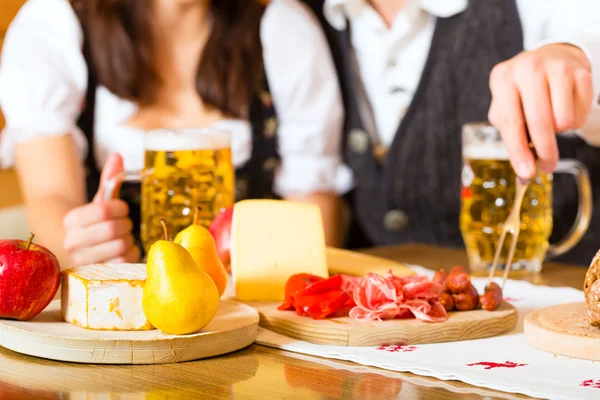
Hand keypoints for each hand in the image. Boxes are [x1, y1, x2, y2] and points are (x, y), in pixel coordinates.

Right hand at [63, 153, 139, 265]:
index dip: (120, 208)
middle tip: (123, 225)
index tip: (121, 209)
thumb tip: (118, 155)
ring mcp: (84, 262)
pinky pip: (126, 261)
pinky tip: (123, 252)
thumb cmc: (95, 225)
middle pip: (115, 229)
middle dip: (125, 225)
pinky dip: (131, 254)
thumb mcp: (100, 202)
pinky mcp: (99, 276)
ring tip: (121, 239)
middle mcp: (71, 242)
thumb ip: (109, 180)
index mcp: (70, 220)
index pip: (104, 210)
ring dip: (129, 239)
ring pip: (122, 245)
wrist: (85, 253)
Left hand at [488, 43, 593, 178]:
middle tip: (546, 166)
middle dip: (545, 151)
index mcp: (502, 79)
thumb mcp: (505, 104)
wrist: (550, 58)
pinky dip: (573, 121)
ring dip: (558, 131)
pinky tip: (563, 109)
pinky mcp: (581, 72)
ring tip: (550, 120)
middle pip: (540, 122)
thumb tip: (524, 166)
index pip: (511, 122)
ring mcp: (557, 68)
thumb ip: (510, 132)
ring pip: (563, 121)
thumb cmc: (522, 90)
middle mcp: (528, 69)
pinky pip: (580, 113)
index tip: (526, 172)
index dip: (519, 151)